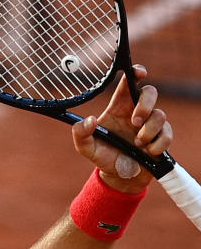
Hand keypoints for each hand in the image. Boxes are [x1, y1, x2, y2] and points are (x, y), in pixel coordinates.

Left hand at [71, 65, 172, 192]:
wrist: (119, 175)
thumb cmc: (102, 155)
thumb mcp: (85, 147)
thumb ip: (80, 133)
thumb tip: (89, 120)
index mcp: (118, 107)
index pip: (128, 83)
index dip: (135, 73)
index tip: (139, 72)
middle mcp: (136, 111)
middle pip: (150, 92)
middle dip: (145, 105)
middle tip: (135, 121)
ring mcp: (150, 123)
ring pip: (160, 115)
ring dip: (148, 131)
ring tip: (137, 144)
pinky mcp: (161, 136)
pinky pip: (167, 134)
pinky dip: (156, 144)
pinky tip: (147, 152)